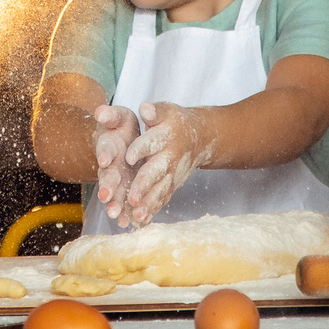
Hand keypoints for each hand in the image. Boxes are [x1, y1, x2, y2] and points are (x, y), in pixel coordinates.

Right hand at [89, 104, 141, 219]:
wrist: (120, 140)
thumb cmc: (119, 127)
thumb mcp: (116, 117)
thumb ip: (109, 115)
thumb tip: (100, 112)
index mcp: (109, 146)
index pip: (106, 150)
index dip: (105, 154)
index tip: (105, 160)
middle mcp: (110, 165)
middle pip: (108, 176)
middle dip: (107, 186)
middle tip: (105, 196)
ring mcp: (117, 179)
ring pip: (115, 193)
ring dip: (114, 203)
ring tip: (115, 215)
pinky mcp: (125, 188)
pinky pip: (125, 201)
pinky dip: (127, 212)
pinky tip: (129, 223)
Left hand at [116, 101, 212, 227]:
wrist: (200, 137)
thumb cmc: (176, 122)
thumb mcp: (166, 111)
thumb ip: (154, 112)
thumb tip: (144, 107)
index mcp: (165, 137)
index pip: (151, 142)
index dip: (140, 149)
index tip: (128, 156)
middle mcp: (169, 158)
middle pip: (155, 171)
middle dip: (143, 185)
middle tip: (131, 197)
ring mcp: (172, 174)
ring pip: (160, 189)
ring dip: (148, 203)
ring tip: (136, 214)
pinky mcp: (173, 185)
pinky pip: (163, 198)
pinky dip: (153, 210)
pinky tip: (141, 220)